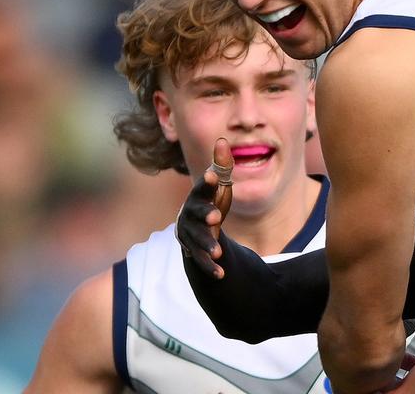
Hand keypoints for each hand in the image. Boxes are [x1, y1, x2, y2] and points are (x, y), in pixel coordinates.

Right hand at [177, 138, 233, 277]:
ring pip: (196, 240)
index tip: (216, 175)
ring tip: (218, 252)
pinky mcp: (194, 251)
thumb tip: (224, 140)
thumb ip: (223, 163)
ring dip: (206, 245)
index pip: (203, 186)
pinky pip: (200, 260)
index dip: (209, 181)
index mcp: (198, 196)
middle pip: (196, 215)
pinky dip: (210, 268)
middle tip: (216, 218)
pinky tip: (221, 273)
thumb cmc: (210, 198)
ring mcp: (190, 234)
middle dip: (205, 215)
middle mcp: (190, 214)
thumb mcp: (219, 181)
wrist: (199, 225)